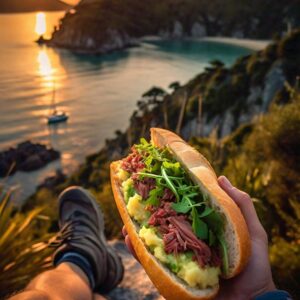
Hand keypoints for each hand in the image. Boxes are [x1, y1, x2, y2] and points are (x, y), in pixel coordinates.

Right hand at [123, 176, 275, 299]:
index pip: (182, 211)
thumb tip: (220, 178)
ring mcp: (179, 259)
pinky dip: (139, 252)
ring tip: (127, 218)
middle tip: (136, 198)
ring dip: (138, 230)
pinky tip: (129, 239)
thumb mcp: (252, 232)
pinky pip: (152, 263)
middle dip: (149, 213)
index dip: (169, 199)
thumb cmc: (254, 267)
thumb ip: (241, 205)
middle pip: (165, 225)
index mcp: (203, 230)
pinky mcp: (173, 276)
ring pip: (154, 242)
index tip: (158, 185)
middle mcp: (188, 243)